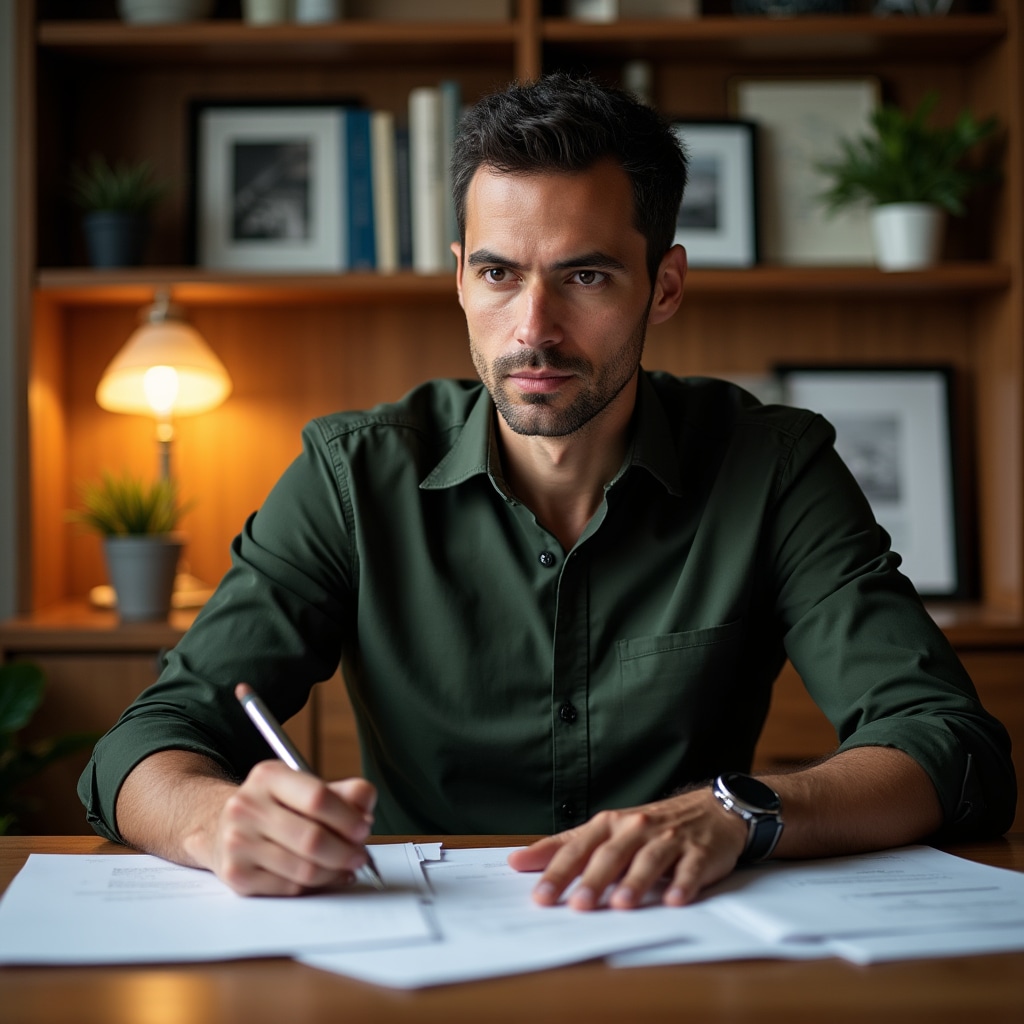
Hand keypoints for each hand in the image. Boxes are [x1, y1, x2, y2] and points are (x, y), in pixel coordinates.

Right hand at [206, 761, 377, 896]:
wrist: (220, 826)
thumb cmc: (274, 807)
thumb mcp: (302, 788)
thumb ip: (342, 792)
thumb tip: (366, 804)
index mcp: (268, 777)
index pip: (317, 797)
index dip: (348, 817)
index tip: (365, 827)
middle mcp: (247, 807)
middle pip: (312, 839)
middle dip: (345, 851)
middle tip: (360, 855)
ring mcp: (237, 842)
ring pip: (303, 869)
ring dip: (334, 872)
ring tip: (346, 867)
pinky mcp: (235, 875)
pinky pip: (288, 888)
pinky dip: (314, 886)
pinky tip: (324, 877)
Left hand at [507, 788, 747, 909]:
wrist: (709, 809)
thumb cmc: (649, 826)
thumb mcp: (605, 831)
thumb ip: (564, 847)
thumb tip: (518, 861)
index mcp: (609, 824)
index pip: (578, 848)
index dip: (559, 871)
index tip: (541, 896)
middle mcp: (636, 829)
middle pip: (611, 855)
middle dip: (593, 879)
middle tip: (578, 905)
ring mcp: (669, 839)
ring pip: (648, 860)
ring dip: (634, 882)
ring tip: (621, 904)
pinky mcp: (699, 852)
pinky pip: (690, 869)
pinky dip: (683, 884)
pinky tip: (674, 900)